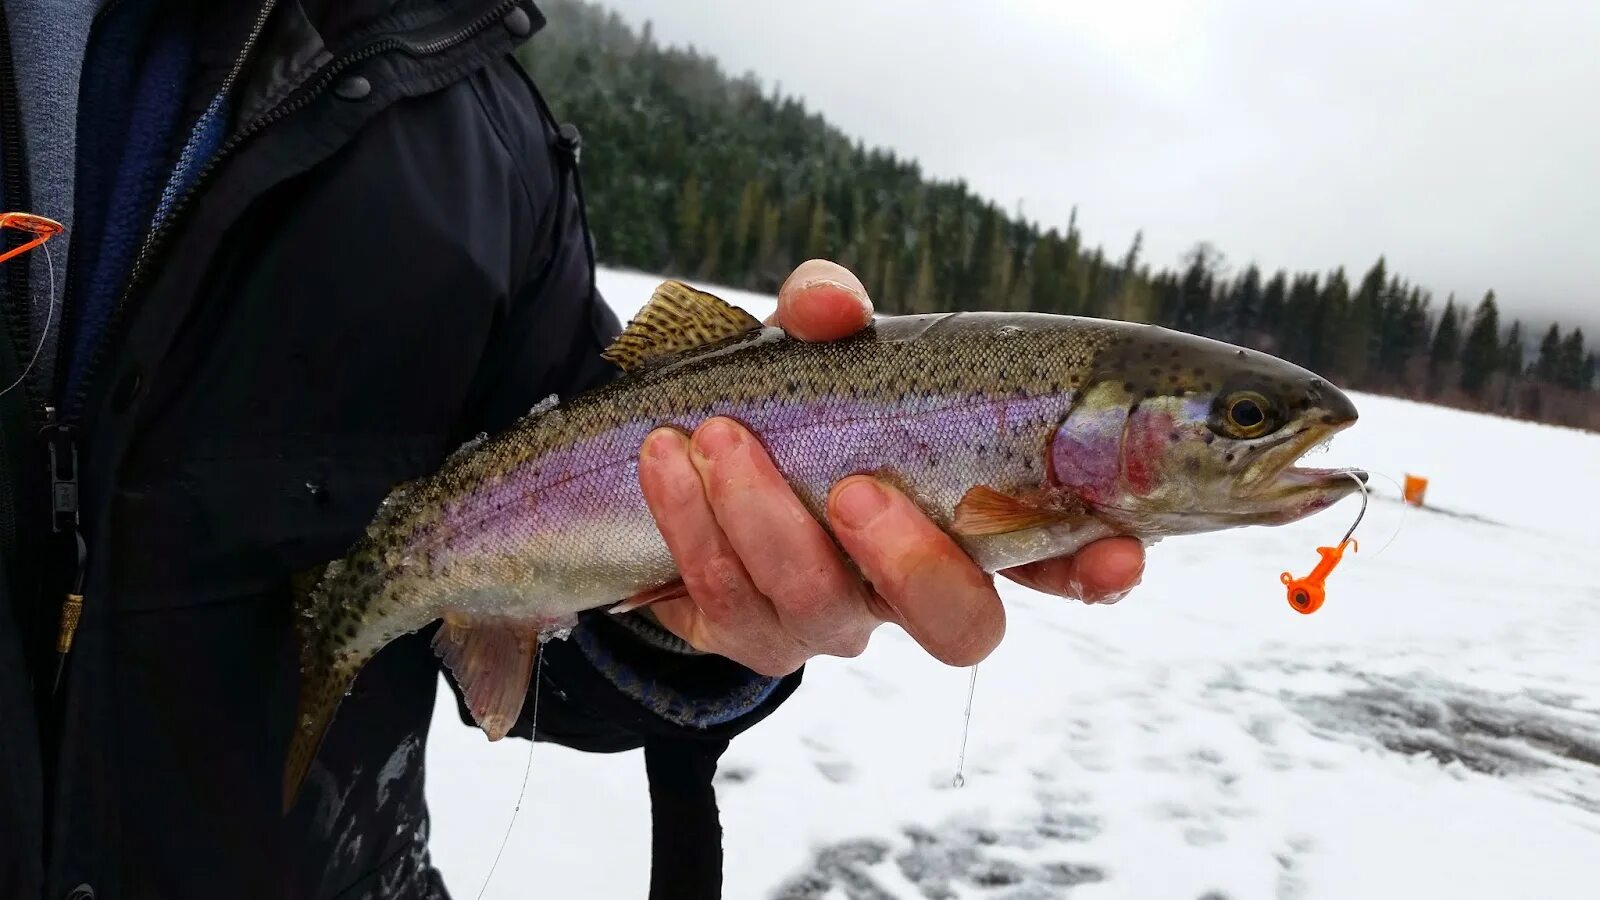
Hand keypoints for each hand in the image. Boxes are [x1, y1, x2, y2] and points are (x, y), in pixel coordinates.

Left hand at [636, 260, 1145, 676]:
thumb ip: (833, 316)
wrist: (675, 464)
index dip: (1094, 570)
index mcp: (966, 520)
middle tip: (857, 489)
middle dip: (913, 565)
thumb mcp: (816, 351)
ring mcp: (835, 622)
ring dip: (765, 519)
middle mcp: (913, 588)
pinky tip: (665, 457)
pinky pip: (729, 602)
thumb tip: (831, 305)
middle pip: (958, 626)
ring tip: (713, 436)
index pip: (1056, 561)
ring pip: (823, 607)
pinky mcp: (750, 634)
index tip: (1119, 552)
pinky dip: (693, 523)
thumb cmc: (786, 408)